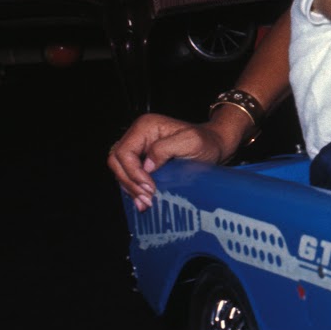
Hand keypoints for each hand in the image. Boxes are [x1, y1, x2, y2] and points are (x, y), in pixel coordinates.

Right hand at [106, 113, 233, 211]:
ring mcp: (138, 148)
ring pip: (120, 171)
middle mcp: (137, 135)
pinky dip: (134, 189)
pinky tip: (144, 201)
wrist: (214, 146)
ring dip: (130, 189)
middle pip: (116, 161)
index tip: (149, 188)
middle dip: (129, 182)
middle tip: (146, 199)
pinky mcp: (142, 161)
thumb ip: (165, 149)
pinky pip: (129, 176)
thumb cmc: (206, 142)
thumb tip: (146, 166)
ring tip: (145, 203)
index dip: (133, 172)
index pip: (124, 152)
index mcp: (145, 126)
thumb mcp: (191, 142)